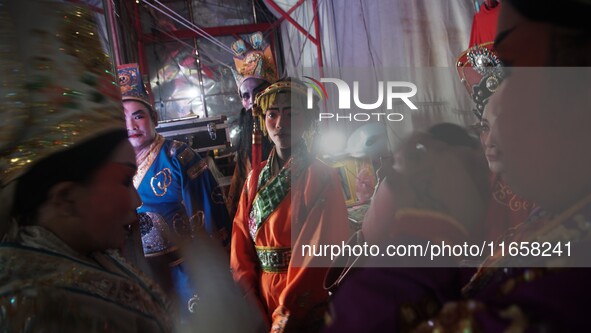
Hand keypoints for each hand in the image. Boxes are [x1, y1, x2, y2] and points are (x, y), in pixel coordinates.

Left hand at [363, 132, 488, 241]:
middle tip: (436, 147)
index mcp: (454, 159)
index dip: (469, 157)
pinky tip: (388, 166)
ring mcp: (410, 167)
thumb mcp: (480, 199)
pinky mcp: (395, 180)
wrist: (431, 230)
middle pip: (432, 142)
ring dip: (410, 146)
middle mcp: (430, 157)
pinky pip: (387, 167)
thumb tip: (480, 169)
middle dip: (436, 144)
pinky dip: (388, 167)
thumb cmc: (461, 216)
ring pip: (407, 147)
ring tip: (411, 149)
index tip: (471, 162)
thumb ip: (480, 179)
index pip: (464, 151)